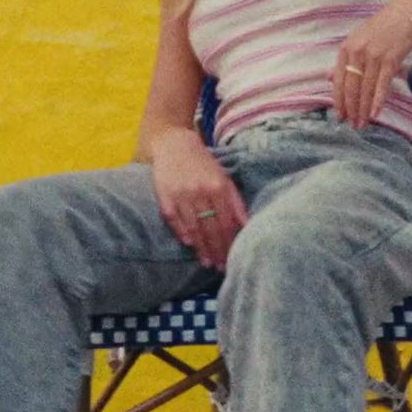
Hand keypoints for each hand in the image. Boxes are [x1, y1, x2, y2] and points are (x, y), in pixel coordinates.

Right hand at [149, 129, 247, 269]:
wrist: (174, 143)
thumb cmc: (203, 163)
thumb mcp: (223, 177)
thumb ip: (235, 200)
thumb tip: (246, 224)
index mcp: (218, 186)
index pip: (227, 222)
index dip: (230, 243)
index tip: (234, 258)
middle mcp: (200, 191)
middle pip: (212, 228)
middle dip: (218, 250)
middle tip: (222, 268)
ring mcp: (181, 194)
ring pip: (194, 228)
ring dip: (202, 248)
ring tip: (208, 263)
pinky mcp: (165, 196)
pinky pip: (174, 220)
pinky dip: (182, 233)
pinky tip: (190, 245)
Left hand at [332, 0, 411, 128]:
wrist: (406, 13)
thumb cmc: (382, 29)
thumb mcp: (358, 40)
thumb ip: (345, 60)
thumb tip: (329, 78)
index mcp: (346, 48)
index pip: (339, 80)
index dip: (339, 100)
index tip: (340, 115)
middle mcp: (357, 52)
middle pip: (351, 87)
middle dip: (351, 109)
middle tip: (352, 124)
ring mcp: (374, 55)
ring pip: (365, 89)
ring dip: (363, 109)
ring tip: (362, 123)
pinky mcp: (390, 59)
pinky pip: (382, 84)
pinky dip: (378, 101)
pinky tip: (375, 113)